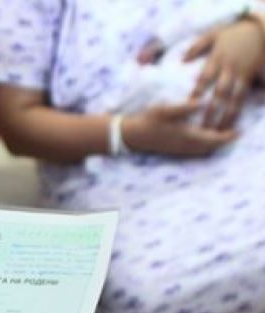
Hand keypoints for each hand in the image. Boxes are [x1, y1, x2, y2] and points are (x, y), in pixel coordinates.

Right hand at [122, 102, 236, 156]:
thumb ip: (184, 107)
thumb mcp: (165, 110)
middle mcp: (184, 146)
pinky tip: (202, 139)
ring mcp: (178, 150)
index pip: (213, 140)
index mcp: (186, 136)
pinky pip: (194, 152)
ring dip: (213, 145)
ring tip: (221, 135)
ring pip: (203, 151)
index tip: (237, 132)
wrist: (130, 135)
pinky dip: (204, 147)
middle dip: (223, 142)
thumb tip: (202, 103)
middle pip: (210, 148)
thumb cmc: (147, 121)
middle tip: (233, 132)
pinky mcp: (173, 150)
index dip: (227, 137)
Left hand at [184, 18, 264, 129]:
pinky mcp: (254, 76)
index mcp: (217, 59)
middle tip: (203, 130)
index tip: (189, 107)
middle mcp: (230, 69)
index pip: (205, 78)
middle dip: (212, 112)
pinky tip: (241, 121)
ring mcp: (243, 74)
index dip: (197, 92)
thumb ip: (196, 47)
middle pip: (220, 94)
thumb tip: (182, 60)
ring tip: (220, 132)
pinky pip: (251, 94)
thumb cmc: (232, 33)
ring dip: (228, 116)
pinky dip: (247, 107)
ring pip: (236, 99)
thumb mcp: (213, 35)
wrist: (259, 27)